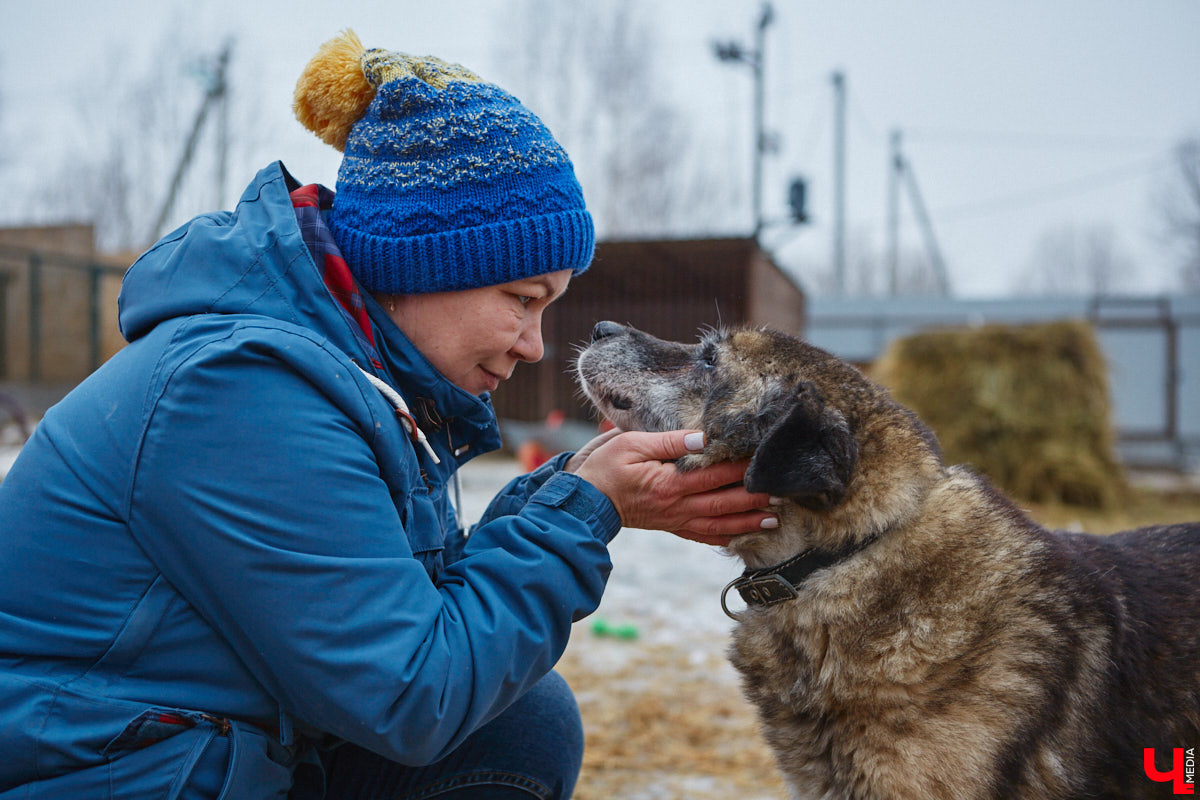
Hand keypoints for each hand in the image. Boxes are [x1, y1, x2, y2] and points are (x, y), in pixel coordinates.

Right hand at [572, 430, 778, 545]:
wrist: (586, 501)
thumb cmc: (606, 467)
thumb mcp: (631, 443)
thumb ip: (669, 441)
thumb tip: (704, 438)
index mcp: (669, 483)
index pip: (714, 474)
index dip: (741, 468)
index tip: (763, 461)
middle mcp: (677, 506)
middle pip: (724, 502)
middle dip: (755, 499)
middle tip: (783, 495)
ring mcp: (675, 520)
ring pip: (719, 524)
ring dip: (747, 523)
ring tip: (774, 520)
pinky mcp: (671, 527)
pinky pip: (703, 536)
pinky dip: (724, 539)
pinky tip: (742, 538)